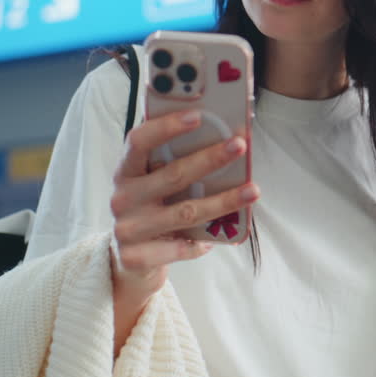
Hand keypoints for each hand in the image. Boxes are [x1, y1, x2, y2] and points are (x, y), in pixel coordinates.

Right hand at [109, 108, 259, 295]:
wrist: (130, 261)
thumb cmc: (151, 209)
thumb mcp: (153, 183)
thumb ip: (172, 163)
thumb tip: (221, 137)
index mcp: (125, 171)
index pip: (139, 141)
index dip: (166, 127)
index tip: (197, 116)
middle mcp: (123, 197)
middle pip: (172, 174)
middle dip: (210, 158)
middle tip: (239, 146)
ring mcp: (128, 228)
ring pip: (185, 212)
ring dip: (223, 201)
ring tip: (252, 191)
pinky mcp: (135, 256)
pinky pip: (179, 248)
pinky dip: (200, 243)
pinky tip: (215, 239)